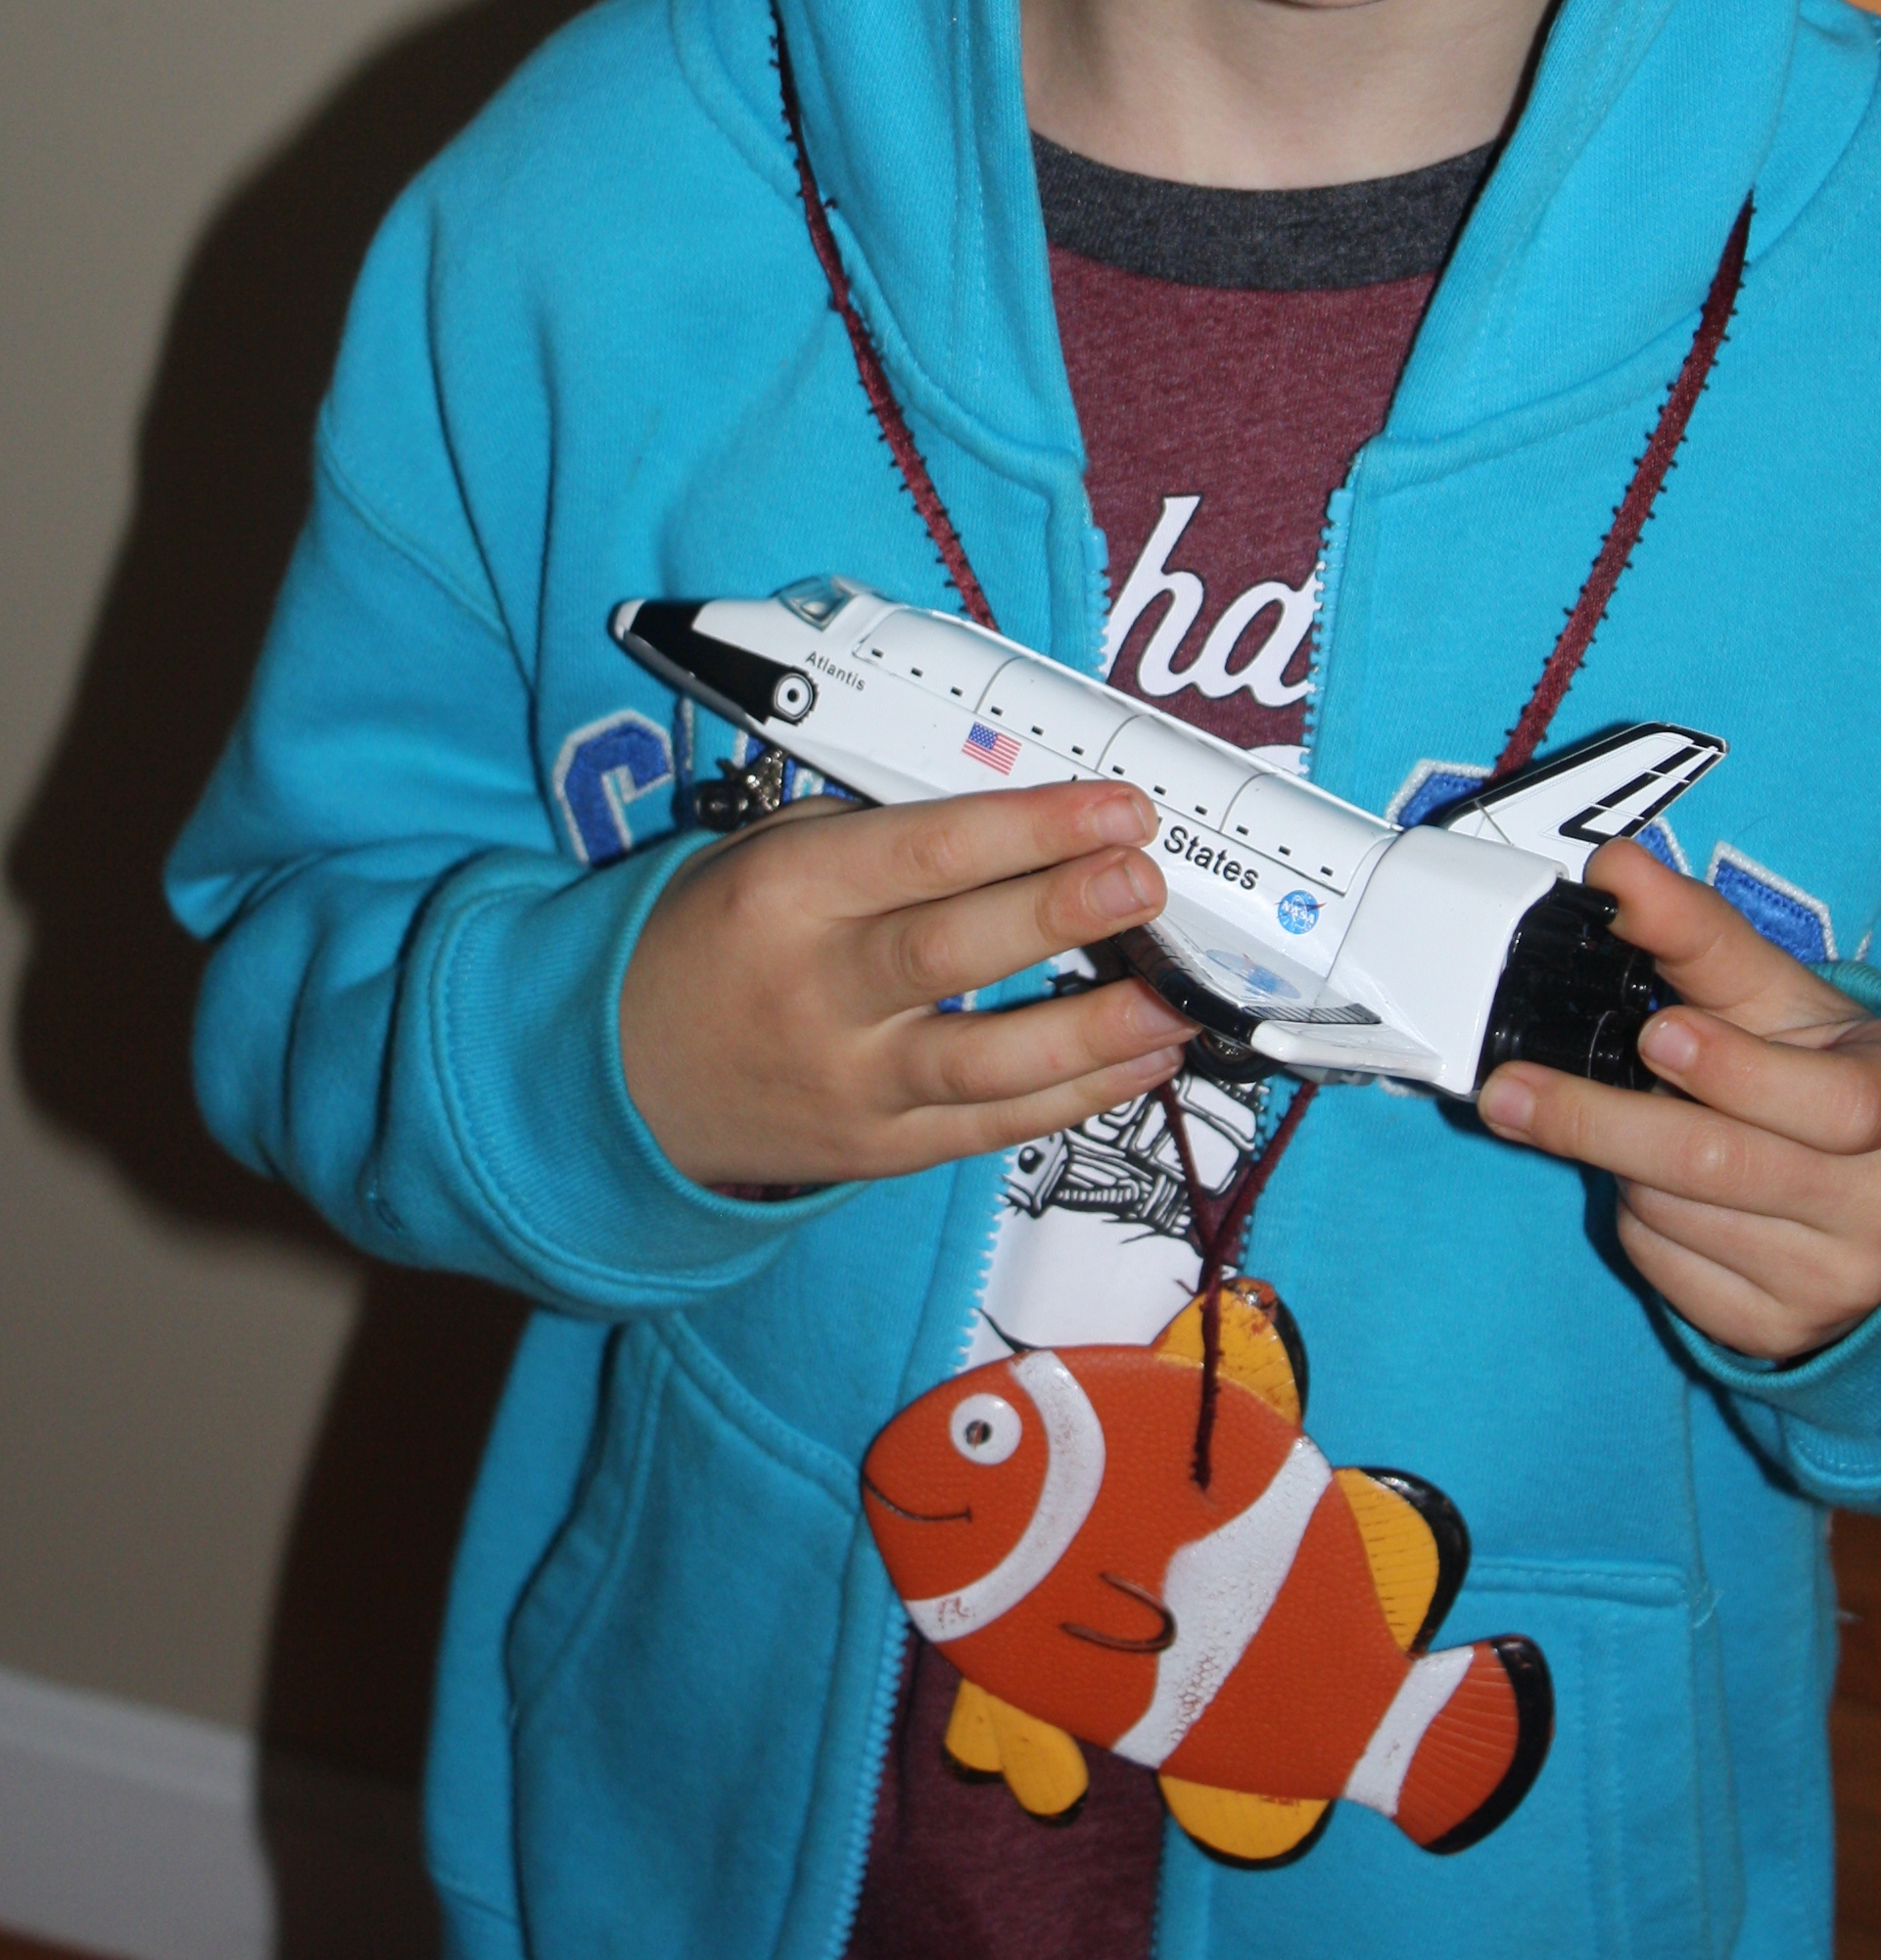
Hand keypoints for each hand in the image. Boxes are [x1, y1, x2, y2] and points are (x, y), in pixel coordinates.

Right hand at [619, 781, 1188, 1189]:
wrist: (620, 1076)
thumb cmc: (717, 937)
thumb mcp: (771, 851)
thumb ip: (879, 835)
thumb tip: (1024, 820)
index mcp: (790, 893)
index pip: (927, 851)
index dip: (1032, 827)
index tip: (1117, 808)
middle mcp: (818, 993)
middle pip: (955, 952)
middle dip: (1063, 913)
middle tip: (1147, 880)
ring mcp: (848, 1084)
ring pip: (985, 1063)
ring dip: (1095, 1030)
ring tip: (1180, 999)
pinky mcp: (875, 1151)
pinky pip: (988, 1128)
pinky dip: (1073, 1097)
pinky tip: (1142, 1060)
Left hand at [1476, 843, 1880, 1360]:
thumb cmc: (1825, 1071)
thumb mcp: (1782, 997)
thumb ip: (1698, 932)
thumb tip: (1615, 869)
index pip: (1835, 1102)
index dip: (1740, 1071)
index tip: (1658, 1032)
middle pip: (1725, 1165)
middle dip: (1600, 1122)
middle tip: (1512, 1089)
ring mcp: (1837, 1282)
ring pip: (1680, 1218)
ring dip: (1622, 1162)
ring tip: (1633, 1120)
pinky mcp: (1781, 1333)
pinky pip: (1669, 1275)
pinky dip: (1638, 1223)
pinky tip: (1657, 1186)